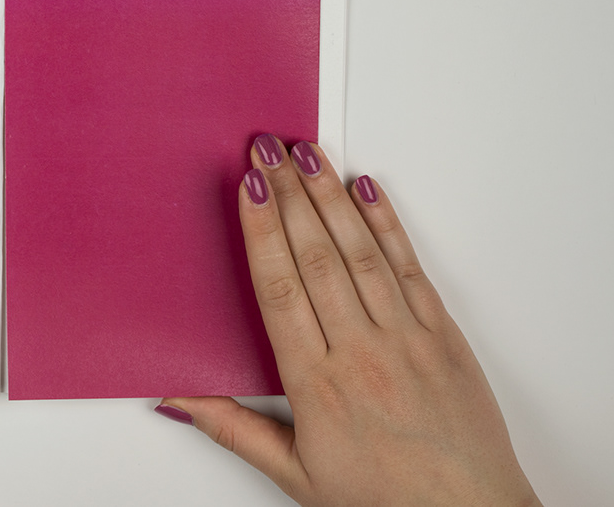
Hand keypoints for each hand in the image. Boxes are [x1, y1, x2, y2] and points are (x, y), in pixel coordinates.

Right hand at [157, 137, 539, 506]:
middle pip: (316, 258)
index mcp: (317, 385)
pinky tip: (367, 188)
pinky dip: (389, 224)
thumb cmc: (383, 499)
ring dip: (330, 197)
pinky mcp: (442, 333)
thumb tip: (176, 401)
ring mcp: (406, 338)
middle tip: (267, 147)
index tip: (248, 187)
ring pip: (361, 252)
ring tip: (307, 153)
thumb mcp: (293, 473)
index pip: (280, 290)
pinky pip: (410, 268)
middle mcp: (362, 352)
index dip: (262, 232)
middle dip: (289, 194)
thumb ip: (233, 428)